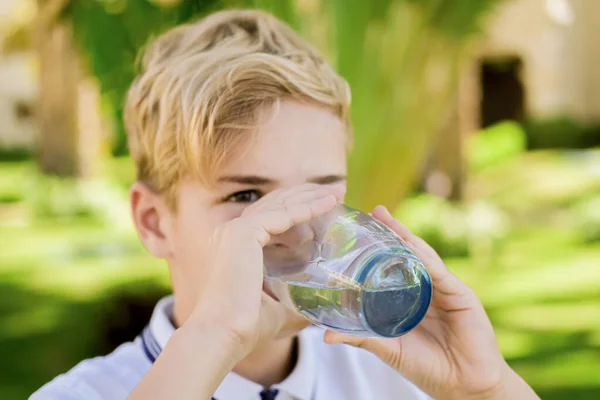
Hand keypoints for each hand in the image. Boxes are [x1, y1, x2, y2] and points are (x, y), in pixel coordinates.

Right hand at [188, 183, 345, 358]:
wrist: (225, 334)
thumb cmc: (247, 326)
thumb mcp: (279, 308)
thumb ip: (296, 303)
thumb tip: (320, 309)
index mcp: (236, 245)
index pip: (271, 216)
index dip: (299, 208)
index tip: (326, 206)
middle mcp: (233, 232)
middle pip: (276, 203)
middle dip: (307, 194)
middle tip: (336, 192)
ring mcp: (236, 229)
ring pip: (280, 204)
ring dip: (310, 196)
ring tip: (337, 192)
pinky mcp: (244, 232)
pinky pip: (283, 214)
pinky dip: (307, 208)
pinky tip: (328, 204)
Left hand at [324, 206, 538, 399]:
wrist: (464, 387)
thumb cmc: (428, 368)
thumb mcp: (389, 349)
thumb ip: (362, 338)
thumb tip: (325, 336)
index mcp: (411, 298)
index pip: (394, 265)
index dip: (379, 246)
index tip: (360, 228)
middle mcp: (428, 289)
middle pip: (409, 254)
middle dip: (393, 232)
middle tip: (374, 211)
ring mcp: (445, 290)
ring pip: (424, 256)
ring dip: (407, 236)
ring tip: (388, 218)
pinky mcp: (462, 296)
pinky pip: (440, 273)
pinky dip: (425, 259)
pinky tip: (411, 245)